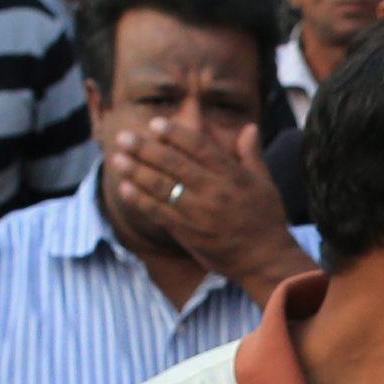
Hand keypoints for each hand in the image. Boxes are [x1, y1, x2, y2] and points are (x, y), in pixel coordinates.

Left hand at [111, 117, 297, 288]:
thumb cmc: (266, 219)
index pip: (200, 147)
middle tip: (124, 137)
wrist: (264, 260)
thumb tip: (249, 127)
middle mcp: (214, 191)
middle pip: (174, 164)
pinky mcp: (188, 233)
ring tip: (118, 159)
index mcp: (232, 175)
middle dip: (146, 149)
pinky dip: (141, 200)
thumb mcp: (264, 183)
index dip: (176, 134)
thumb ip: (251, 154)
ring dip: (137, 171)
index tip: (155, 124)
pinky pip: (159, 213)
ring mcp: (199, 213)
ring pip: (162, 187)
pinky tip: (125, 188)